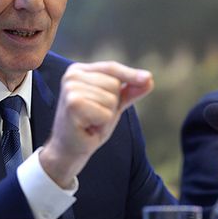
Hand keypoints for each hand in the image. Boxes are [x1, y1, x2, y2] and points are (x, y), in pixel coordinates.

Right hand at [39, 61, 153, 187]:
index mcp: (79, 70)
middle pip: (114, 84)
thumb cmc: (89, 126)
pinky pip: (106, 113)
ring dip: (106, 116)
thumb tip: (149, 79)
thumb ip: (129, 91)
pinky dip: (101, 124)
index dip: (130, 74)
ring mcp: (71, 88)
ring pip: (111, 99)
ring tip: (91, 121)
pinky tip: (87, 126)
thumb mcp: (113, 105)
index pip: (111, 68)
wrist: (69, 151)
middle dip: (112, 104)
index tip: (148, 78)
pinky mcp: (73, 103)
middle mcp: (72, 75)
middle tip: (94, 115)